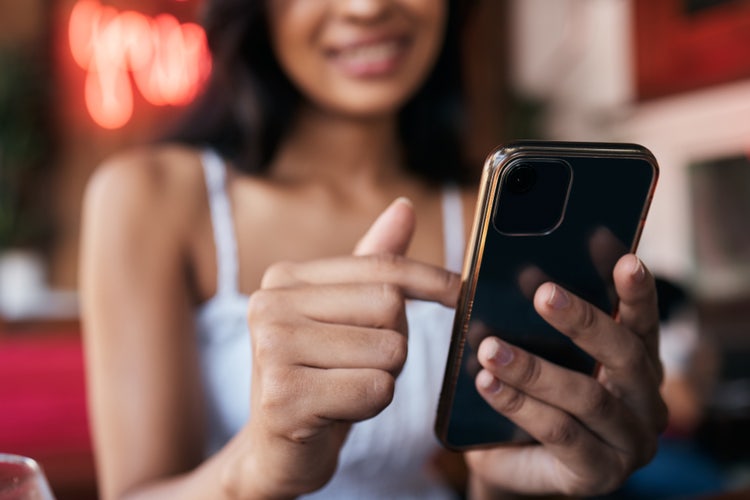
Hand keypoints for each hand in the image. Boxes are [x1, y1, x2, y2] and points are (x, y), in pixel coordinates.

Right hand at [222, 199, 459, 498]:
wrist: (278, 447)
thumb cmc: (319, 374)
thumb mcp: (344, 316)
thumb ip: (372, 264)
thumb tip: (404, 207)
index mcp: (284, 278)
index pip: (380, 267)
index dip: (431, 279)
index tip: (461, 291)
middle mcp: (269, 305)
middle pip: (389, 306)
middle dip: (394, 342)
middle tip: (359, 363)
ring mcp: (272, 350)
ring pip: (389, 350)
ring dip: (384, 377)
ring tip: (345, 386)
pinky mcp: (284, 397)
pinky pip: (376, 389)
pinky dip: (372, 404)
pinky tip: (338, 411)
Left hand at [465, 255, 667, 496]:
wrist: (510, 460)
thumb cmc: (532, 395)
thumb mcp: (542, 353)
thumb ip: (547, 323)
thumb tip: (522, 271)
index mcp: (639, 364)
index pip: (644, 322)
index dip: (638, 293)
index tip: (625, 260)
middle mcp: (646, 402)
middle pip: (625, 356)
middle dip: (583, 322)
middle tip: (543, 294)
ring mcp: (630, 443)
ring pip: (588, 397)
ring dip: (534, 369)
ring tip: (491, 348)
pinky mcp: (600, 473)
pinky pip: (559, 432)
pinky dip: (520, 405)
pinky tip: (486, 384)